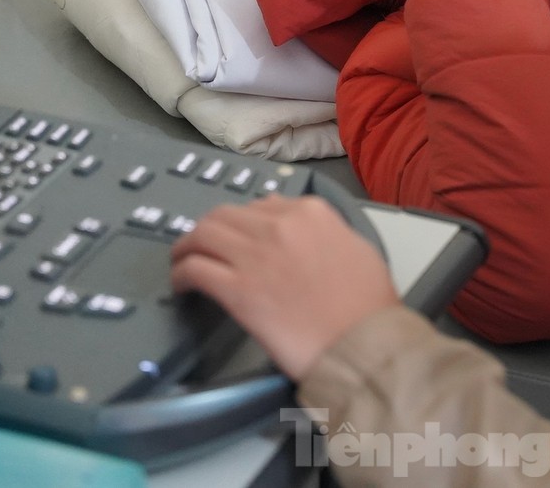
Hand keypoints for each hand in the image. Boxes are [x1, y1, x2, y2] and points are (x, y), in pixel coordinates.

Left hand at [170, 196, 398, 379]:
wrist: (363, 343)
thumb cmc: (368, 304)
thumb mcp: (355, 247)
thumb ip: (320, 227)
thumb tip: (282, 211)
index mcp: (310, 212)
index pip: (261, 205)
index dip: (243, 223)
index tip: (238, 240)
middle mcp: (277, 225)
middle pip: (224, 215)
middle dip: (208, 230)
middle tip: (201, 248)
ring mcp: (254, 255)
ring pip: (202, 235)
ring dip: (187, 247)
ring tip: (183, 261)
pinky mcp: (237, 289)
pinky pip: (195, 269)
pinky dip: (181, 273)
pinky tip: (181, 285)